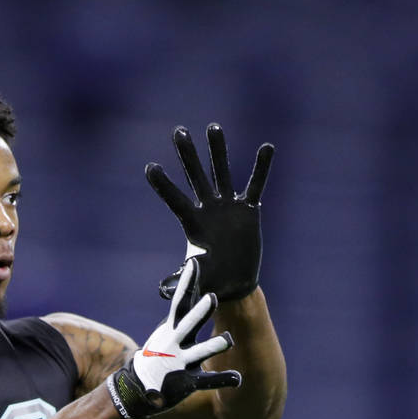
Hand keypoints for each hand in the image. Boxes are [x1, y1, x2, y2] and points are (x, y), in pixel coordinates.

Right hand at [106, 259, 241, 418]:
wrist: (137, 387)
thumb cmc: (158, 355)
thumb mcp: (167, 333)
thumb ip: (181, 315)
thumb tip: (191, 291)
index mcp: (171, 329)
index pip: (180, 302)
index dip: (187, 284)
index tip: (195, 264)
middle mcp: (175, 343)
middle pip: (188, 324)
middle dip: (200, 311)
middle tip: (212, 297)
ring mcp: (181, 362)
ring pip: (200, 352)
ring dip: (213, 345)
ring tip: (229, 339)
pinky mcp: (188, 382)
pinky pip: (208, 381)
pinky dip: (223, 379)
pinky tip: (238, 378)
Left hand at [146, 123, 274, 301]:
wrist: (234, 284)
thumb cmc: (211, 283)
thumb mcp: (196, 282)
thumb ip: (182, 281)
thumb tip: (162, 291)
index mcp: (192, 224)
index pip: (175, 200)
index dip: (163, 185)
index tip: (149, 167)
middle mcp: (208, 209)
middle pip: (196, 177)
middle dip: (188, 155)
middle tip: (178, 131)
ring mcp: (228, 207)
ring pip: (222, 172)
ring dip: (218, 151)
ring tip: (213, 127)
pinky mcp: (249, 210)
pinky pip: (256, 185)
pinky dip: (262, 168)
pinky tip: (267, 147)